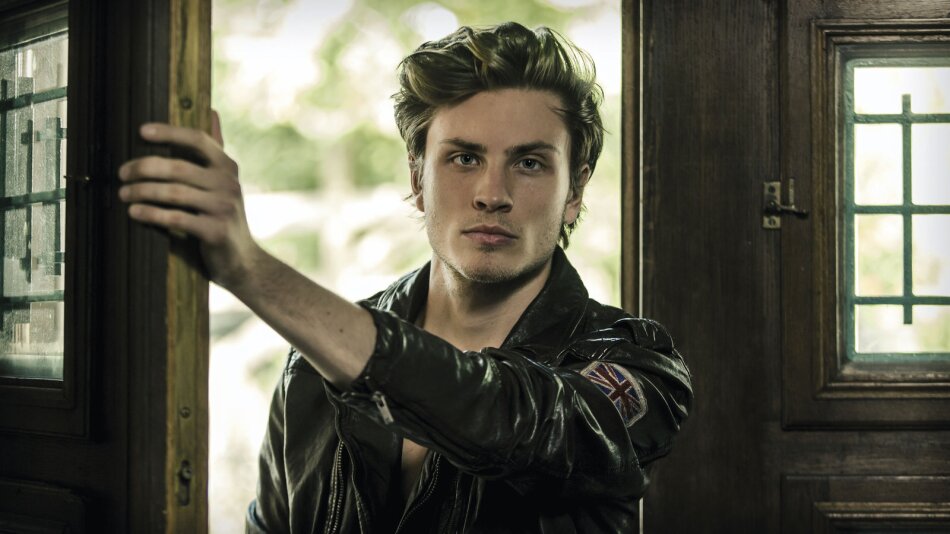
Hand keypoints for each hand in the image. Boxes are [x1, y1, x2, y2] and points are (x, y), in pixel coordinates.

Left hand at [118, 111, 260, 289]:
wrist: (243, 261)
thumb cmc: (222, 217)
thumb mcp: (223, 182)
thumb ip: (215, 150)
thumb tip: (212, 111)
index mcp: (228, 167)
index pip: (198, 140)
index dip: (169, 133)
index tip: (141, 132)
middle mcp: (229, 184)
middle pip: (178, 167)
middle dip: (144, 168)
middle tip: (121, 173)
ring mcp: (224, 208)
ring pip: (174, 193)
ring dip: (142, 191)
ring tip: (122, 193)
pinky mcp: (216, 231)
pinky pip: (176, 218)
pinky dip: (151, 214)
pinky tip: (135, 212)